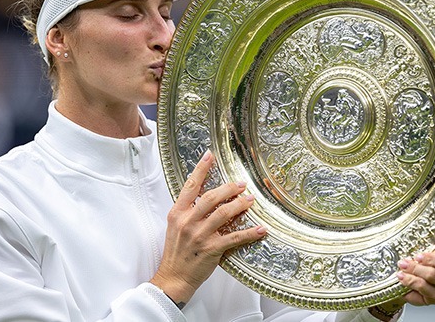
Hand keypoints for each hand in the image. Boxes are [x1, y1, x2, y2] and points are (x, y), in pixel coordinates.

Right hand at [150, 150, 266, 305]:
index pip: (190, 186)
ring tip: (250, 200)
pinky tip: (260, 229)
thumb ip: (188, 212)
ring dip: (240, 205)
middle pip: (211, 197)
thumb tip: (206, 198)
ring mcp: (200, 235)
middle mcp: (188, 222)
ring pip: (224, 214)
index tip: (210, 156)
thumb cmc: (176, 253)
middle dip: (229, 188)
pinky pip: (234, 237)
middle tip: (241, 184)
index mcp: (177, 214)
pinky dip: (250, 232)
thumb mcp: (175, 227)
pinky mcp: (212, 249)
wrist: (173, 277)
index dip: (201, 169)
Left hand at [375, 237, 434, 312]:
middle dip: (432, 259)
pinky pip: (427, 293)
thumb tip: (415, 209)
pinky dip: (411, 285)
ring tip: (401, 266)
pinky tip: (402, 279)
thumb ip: (422, 230)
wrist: (400, 277)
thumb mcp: (418, 240)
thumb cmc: (413, 254)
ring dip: (416, 271)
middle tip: (416, 256)